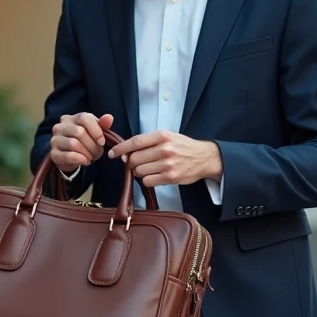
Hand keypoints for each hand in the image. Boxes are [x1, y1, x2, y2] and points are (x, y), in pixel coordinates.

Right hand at [50, 112, 113, 174]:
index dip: (96, 130)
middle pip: (79, 132)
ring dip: (87, 153)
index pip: (84, 118)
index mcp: (71, 118)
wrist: (71, 158)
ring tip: (91, 157)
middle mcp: (60, 126)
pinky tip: (85, 161)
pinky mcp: (54, 153)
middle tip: (98, 152)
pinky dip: (81, 159)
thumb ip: (103, 125)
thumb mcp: (95, 132)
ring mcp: (55, 140)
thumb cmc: (85, 142)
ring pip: (74, 144)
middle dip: (92, 145)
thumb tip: (109, 118)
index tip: (102, 142)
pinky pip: (69, 156)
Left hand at [106, 130, 221, 187]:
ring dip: (138, 172)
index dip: (121, 148)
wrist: (204, 157)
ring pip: (139, 171)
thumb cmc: (183, 146)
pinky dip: (147, 180)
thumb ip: (148, 142)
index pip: (135, 142)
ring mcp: (168, 164)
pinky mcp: (170, 177)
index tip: (113, 153)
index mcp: (162, 136)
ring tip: (148, 168)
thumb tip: (126, 153)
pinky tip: (154, 175)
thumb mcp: (168, 136)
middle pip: (134, 158)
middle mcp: (164, 149)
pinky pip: (147, 181)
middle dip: (130, 162)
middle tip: (134, 163)